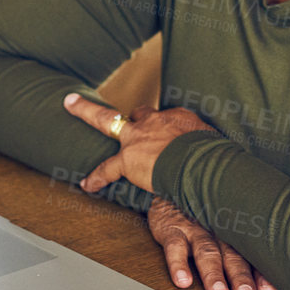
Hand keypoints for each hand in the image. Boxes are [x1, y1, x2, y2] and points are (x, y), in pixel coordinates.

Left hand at [62, 93, 215, 193]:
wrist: (200, 163)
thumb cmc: (213, 156)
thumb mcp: (212, 143)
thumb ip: (205, 145)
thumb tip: (216, 156)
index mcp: (178, 118)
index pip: (166, 119)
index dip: (163, 127)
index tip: (165, 134)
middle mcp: (155, 122)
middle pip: (139, 113)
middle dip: (132, 116)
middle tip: (122, 114)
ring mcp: (138, 138)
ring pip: (108, 121)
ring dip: (89, 113)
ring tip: (73, 105)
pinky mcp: (128, 160)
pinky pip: (107, 168)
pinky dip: (96, 176)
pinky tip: (86, 184)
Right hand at [148, 197, 276, 289]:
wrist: (172, 189)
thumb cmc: (205, 216)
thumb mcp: (226, 228)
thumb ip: (246, 254)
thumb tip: (270, 285)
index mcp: (235, 232)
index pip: (251, 253)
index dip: (260, 271)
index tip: (268, 289)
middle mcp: (218, 230)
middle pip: (232, 254)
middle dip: (240, 277)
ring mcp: (195, 229)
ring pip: (206, 251)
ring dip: (213, 274)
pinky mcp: (172, 229)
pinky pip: (174, 247)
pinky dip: (178, 264)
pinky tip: (183, 280)